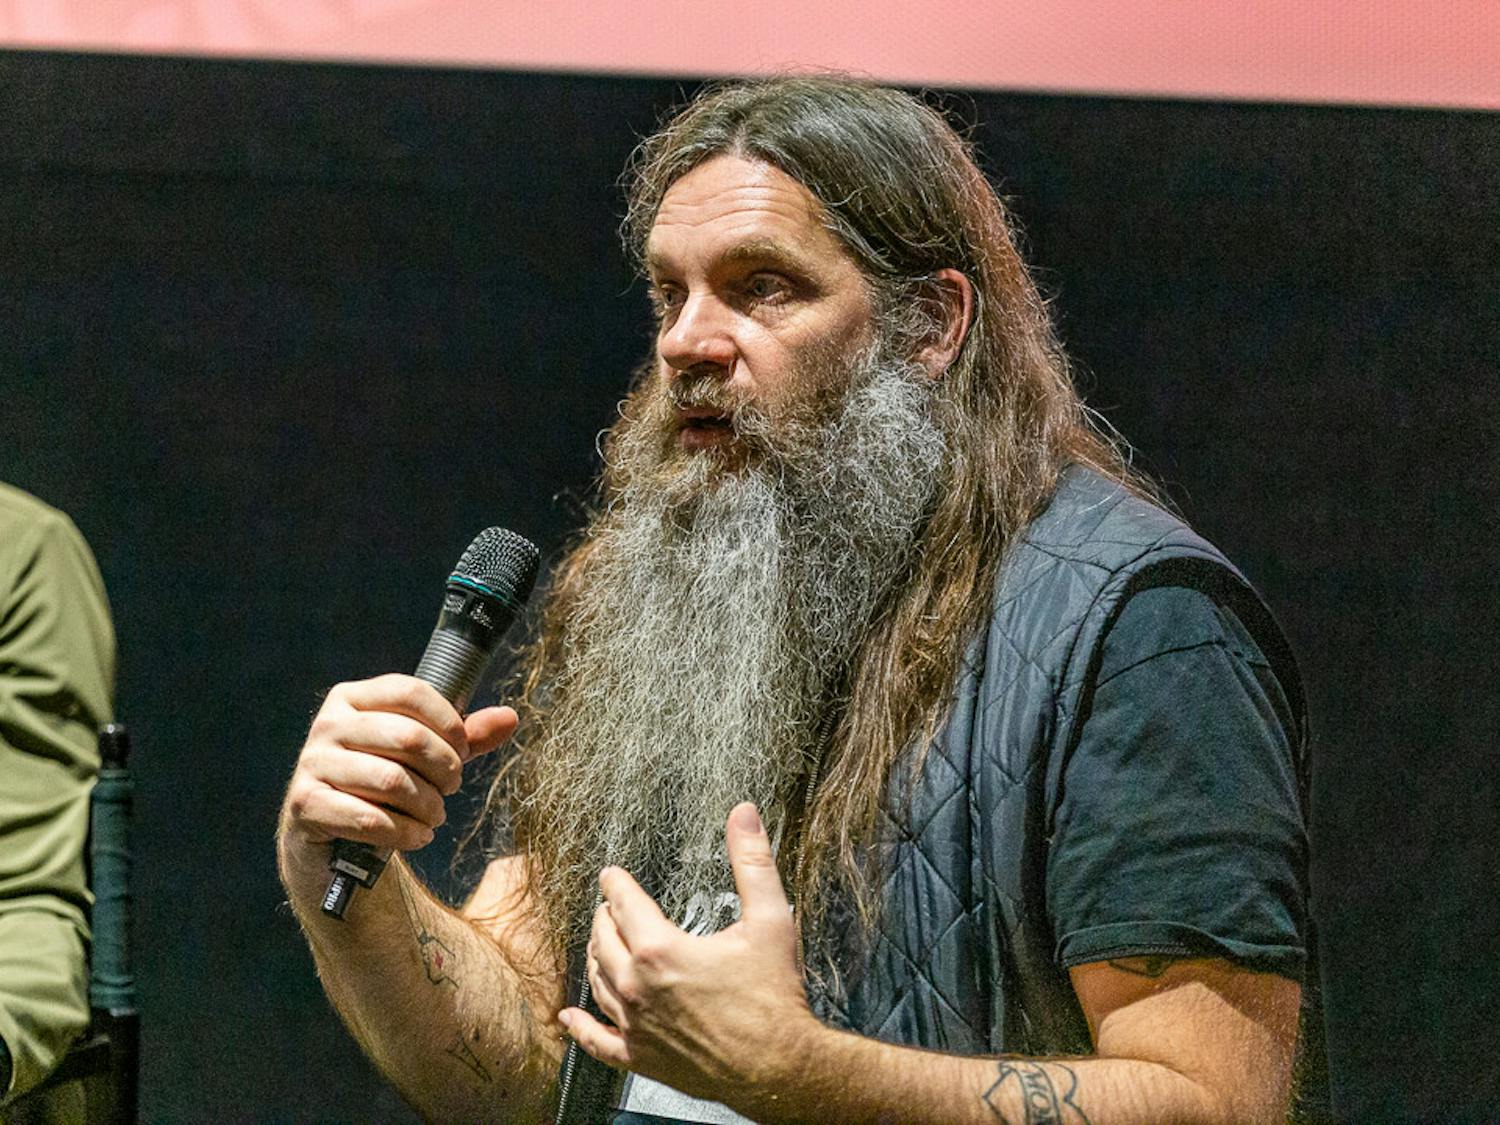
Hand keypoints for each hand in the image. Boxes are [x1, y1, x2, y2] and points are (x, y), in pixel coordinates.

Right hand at [276, 674, 516, 885]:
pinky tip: (418, 836)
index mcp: (355, 697)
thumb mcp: (426, 755)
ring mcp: (312, 763)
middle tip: (452, 788)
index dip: (449, 722)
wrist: (332, 833)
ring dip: (427, 805)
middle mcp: (328, 723)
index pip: (411, 691)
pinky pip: (369, 818)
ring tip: (435, 815)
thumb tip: (510, 718)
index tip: (464, 751)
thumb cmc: (385, 782)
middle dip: (444, 769)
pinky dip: (404, 832)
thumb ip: (466, 737)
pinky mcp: (305, 804)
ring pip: (391, 780)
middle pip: (407, 737)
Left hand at [560, 803, 820, 1107]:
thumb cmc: (775, 999)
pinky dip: (580, 1027)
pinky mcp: (642, 1057)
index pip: (623, 903)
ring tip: (601, 943)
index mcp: (661, 950)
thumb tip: (744, 816)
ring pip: (598, 982)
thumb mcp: (770, 919)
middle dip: (605, 917)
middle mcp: (638, 987)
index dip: (615, 883)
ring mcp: (636, 1025)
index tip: (611, 875)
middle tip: (610, 905)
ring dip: (596, 957)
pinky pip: (598, 1042)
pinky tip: (569, 1017)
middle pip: (604, 940)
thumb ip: (752, 862)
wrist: (780, 1067)